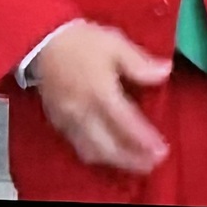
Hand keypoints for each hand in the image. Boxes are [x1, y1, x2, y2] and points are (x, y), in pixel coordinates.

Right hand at [31, 22, 173, 173]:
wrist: (41, 42)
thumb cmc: (81, 42)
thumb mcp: (114, 44)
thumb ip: (139, 62)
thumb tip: (164, 72)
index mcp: (100, 91)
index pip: (126, 123)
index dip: (144, 140)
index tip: (161, 150)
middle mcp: (83, 112)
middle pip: (108, 147)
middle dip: (131, 160)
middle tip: (152, 164)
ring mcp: (68, 120)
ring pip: (92, 151)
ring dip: (115, 161)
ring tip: (134, 163)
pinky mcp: (58, 123)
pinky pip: (78, 146)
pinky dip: (96, 154)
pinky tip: (108, 154)